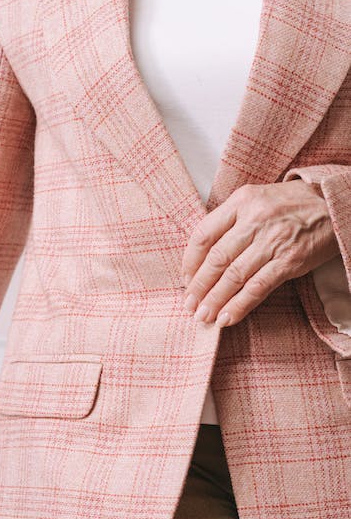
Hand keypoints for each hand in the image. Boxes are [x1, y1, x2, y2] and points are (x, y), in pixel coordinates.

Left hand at [182, 180, 338, 326]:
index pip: (203, 234)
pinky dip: (240, 305)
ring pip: (234, 276)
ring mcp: (273, 241)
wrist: (333, 204)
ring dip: (216, 300)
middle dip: (199, 286)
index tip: (185, 280)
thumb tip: (203, 258)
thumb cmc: (290, 204)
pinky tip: (227, 318)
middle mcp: (255, 219)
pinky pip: (258, 288)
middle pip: (216, 258)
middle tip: (190, 305)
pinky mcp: (290, 261)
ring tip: (204, 316)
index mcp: (241, 201)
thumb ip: (231, 221)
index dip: (190, 262)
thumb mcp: (257, 200)